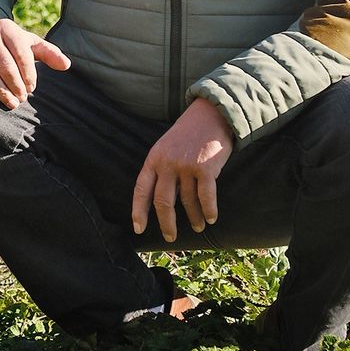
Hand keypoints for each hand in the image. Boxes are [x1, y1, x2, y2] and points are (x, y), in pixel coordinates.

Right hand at [0, 18, 70, 107]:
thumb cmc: (6, 42)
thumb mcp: (27, 43)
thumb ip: (48, 53)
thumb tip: (67, 65)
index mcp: (8, 28)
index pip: (21, 54)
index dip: (28, 74)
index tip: (31, 88)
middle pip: (5, 66)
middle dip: (16, 85)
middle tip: (22, 99)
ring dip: (2, 91)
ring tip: (12, 103)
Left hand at [131, 97, 233, 242]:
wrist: (211, 113)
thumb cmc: (188, 133)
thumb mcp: (166, 147)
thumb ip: (162, 169)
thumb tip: (160, 200)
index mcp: (153, 158)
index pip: (141, 189)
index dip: (138, 211)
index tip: (138, 228)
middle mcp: (167, 163)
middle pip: (163, 202)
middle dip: (167, 223)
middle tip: (170, 237)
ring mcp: (186, 166)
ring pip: (187, 201)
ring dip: (193, 217)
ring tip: (197, 226)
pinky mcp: (206, 168)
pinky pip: (206, 197)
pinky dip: (208, 211)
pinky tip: (211, 219)